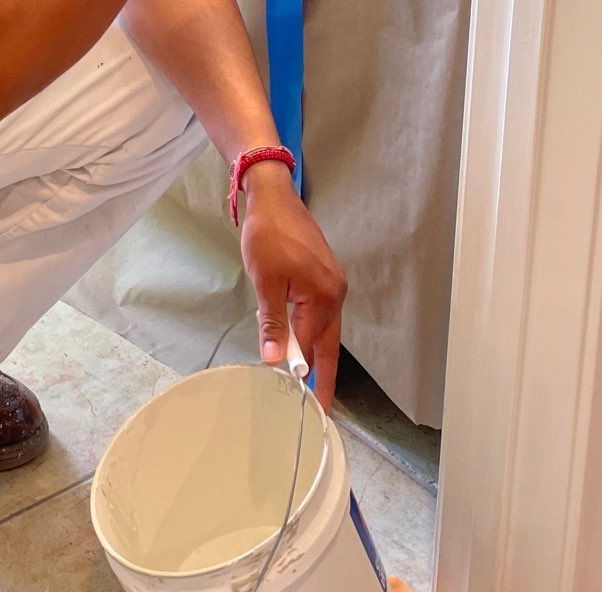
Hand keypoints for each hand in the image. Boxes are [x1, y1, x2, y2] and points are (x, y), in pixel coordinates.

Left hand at [237, 160, 345, 411]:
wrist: (273, 198)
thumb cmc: (267, 236)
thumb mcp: (265, 281)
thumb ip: (272, 322)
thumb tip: (274, 360)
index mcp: (324, 296)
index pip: (313, 344)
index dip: (303, 371)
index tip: (308, 403)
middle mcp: (336, 292)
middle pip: (328, 341)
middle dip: (322, 372)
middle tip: (320, 405)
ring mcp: (332, 282)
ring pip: (323, 326)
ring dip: (312, 348)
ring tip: (304, 377)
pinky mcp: (324, 275)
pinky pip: (319, 311)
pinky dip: (309, 328)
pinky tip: (297, 339)